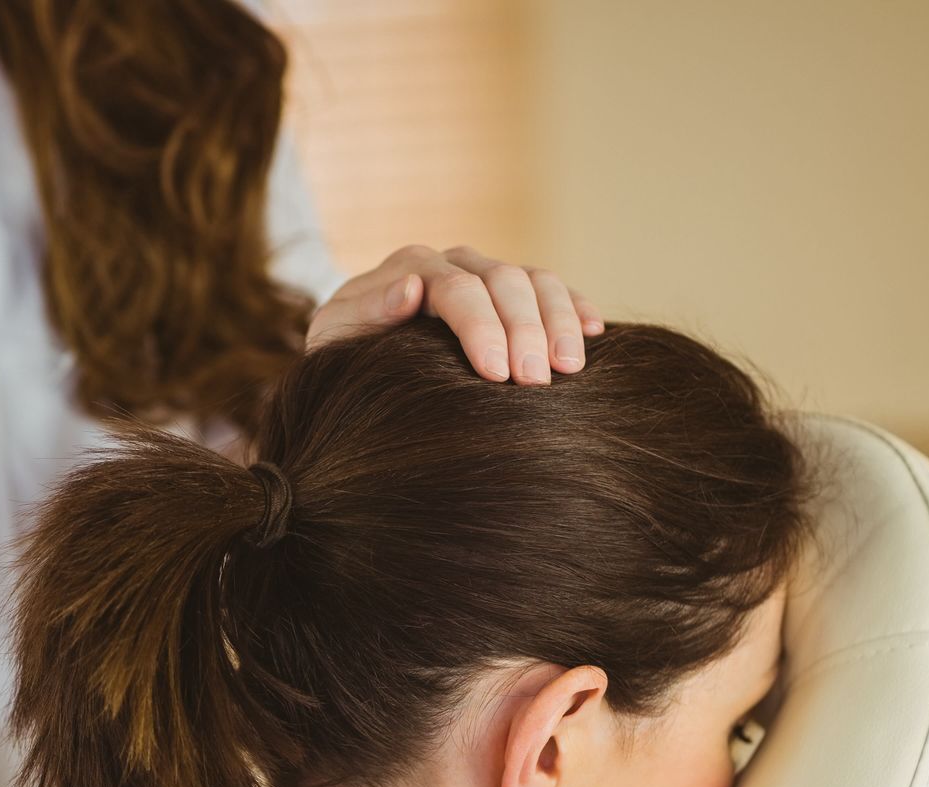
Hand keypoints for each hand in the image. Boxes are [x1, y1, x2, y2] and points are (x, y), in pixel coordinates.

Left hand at [307, 244, 603, 382]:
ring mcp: (487, 274)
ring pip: (535, 281)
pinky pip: (553, 289)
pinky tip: (593, 332)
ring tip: (570, 368)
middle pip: (504, 282)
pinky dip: (574, 307)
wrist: (356, 348)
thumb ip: (365, 310)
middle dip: (525, 331)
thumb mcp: (335, 335)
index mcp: (412, 267)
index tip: (498, 375)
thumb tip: (410, 289)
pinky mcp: (511, 294)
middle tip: (537, 382)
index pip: (457, 288)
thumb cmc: (343, 351)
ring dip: (558, 321)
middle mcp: (455, 262)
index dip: (483, 328)